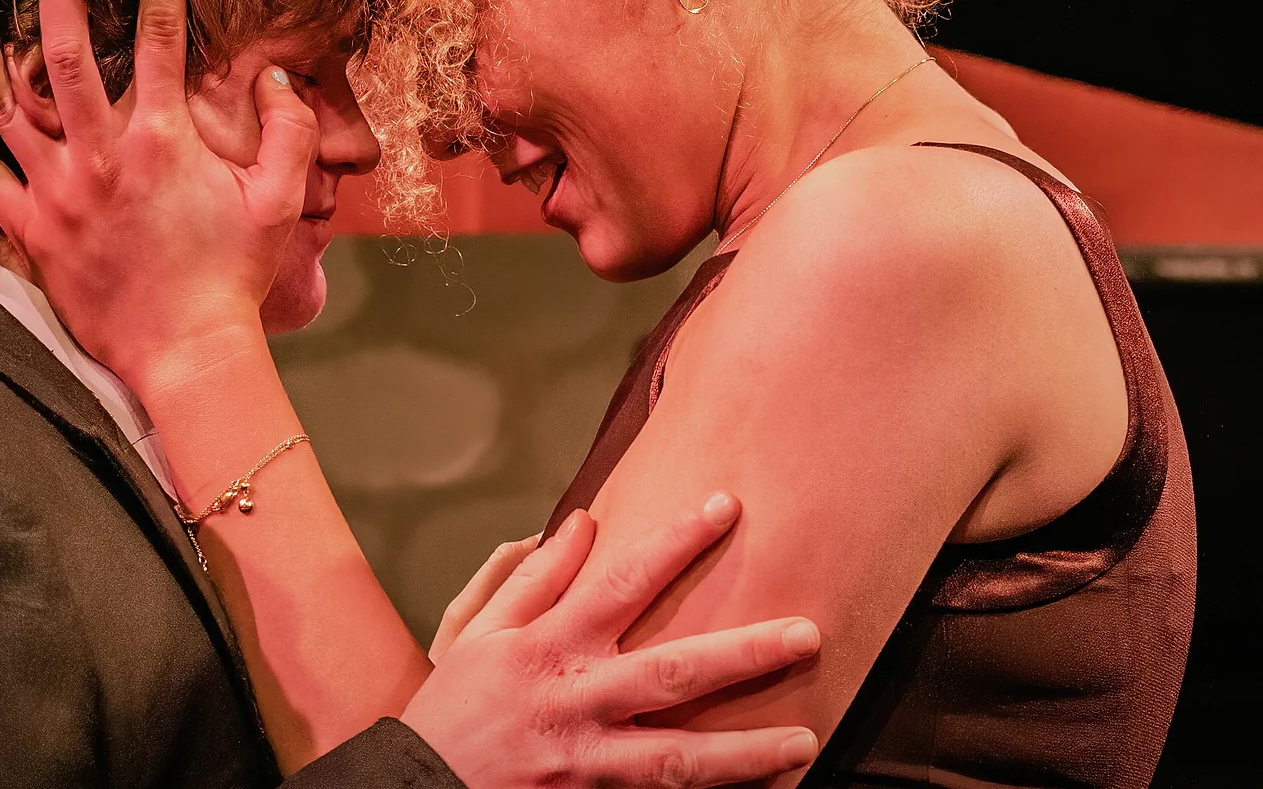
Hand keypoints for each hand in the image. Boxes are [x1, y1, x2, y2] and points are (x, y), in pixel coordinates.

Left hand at [0, 0, 316, 375]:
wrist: (185, 352)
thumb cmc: (232, 277)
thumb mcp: (280, 201)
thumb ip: (288, 131)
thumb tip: (277, 73)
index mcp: (164, 138)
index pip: (162, 31)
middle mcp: (102, 153)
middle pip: (67, 47)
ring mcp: (58, 190)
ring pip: (7, 102)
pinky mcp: (30, 229)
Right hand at [403, 493, 820, 787]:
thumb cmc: (454, 704)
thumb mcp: (481, 630)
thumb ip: (536, 577)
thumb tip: (583, 523)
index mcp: (549, 643)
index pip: (625, 581)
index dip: (676, 540)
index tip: (725, 505)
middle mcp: (575, 697)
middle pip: (673, 671)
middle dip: (745, 651)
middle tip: (808, 632)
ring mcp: (586, 757)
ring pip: (678, 755)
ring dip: (746, 751)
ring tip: (805, 741)